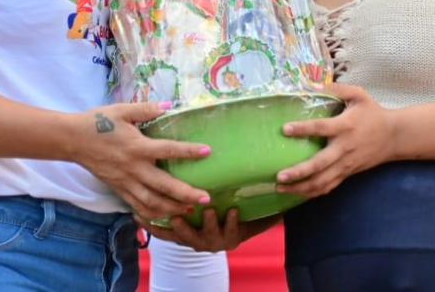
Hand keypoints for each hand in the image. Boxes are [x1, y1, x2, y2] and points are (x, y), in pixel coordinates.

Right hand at [72, 101, 212, 219]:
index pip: (168, 150)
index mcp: (137, 146)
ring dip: (172, 208)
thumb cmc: (99, 122)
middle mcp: (133, 168)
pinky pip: (137, 206)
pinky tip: (165, 216)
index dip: (188, 151)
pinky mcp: (118, 189)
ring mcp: (125, 182)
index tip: (207, 152)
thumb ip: (147, 109)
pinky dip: (152, 214)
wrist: (73, 140)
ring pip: (151, 202)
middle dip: (186, 194)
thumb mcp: (123, 110)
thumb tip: (170, 105)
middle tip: (206, 199)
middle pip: (164, 185)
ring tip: (189, 211)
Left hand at [137, 209, 278, 252]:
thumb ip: (272, 208)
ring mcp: (193, 241)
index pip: (234, 232)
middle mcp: (212, 242)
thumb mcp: (259, 215)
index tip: (235, 210)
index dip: (234, 223)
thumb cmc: (243, 217)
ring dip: (180, 227)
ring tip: (175, 215)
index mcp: (232, 236)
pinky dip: (152, 227)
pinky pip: (163, 235)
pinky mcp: (177, 238)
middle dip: (208, 224)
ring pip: (185, 238)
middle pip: (209, 237)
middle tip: (206, 210)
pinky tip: (140, 215)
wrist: (220, 233)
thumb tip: (294, 192)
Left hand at [275, 83, 391, 199]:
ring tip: (281, 188)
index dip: (303, 129)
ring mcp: (346, 164)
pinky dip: (312, 192)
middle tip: (279, 176)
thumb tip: (314, 84)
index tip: (285, 129)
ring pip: (322, 181)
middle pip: (320, 164)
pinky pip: (329, 187)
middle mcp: (344, 148)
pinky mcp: (348, 173)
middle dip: (299, 172)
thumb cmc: (373, 113)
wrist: (394, 136)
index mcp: (345, 126)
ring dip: (301, 188)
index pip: (321, 128)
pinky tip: (297, 193)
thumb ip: (338, 89)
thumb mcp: (359, 95)